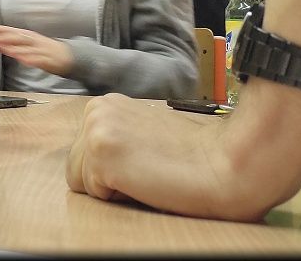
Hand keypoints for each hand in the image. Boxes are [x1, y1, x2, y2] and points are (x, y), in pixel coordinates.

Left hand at [0, 22, 72, 75]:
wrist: (69, 56)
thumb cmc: (44, 49)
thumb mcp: (27, 44)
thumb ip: (11, 43)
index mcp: (27, 35)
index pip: (7, 29)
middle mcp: (32, 40)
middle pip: (15, 37)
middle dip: (2, 37)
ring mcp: (40, 50)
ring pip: (25, 48)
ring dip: (12, 48)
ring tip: (1, 47)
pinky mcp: (47, 60)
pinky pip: (37, 60)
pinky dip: (30, 59)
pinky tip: (22, 60)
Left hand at [66, 93, 247, 218]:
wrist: (226, 162)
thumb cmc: (192, 155)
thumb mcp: (143, 132)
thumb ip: (115, 136)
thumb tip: (94, 159)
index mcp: (105, 105)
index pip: (82, 151)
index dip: (113, 167)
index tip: (144, 161)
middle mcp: (95, 110)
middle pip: (75, 165)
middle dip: (106, 178)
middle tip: (147, 170)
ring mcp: (96, 130)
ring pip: (80, 180)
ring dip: (112, 188)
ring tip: (146, 175)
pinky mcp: (102, 154)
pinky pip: (94, 192)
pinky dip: (119, 196)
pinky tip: (146, 181)